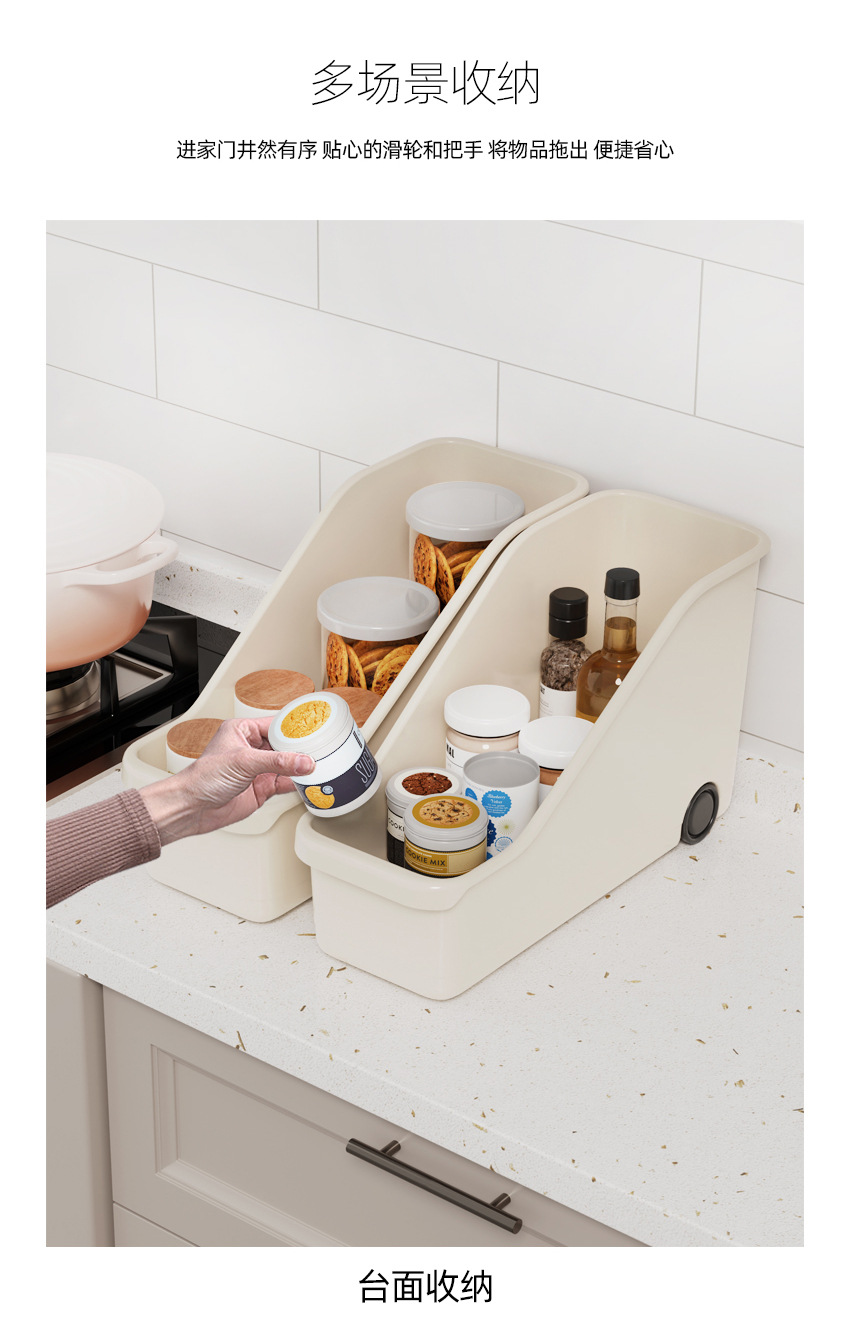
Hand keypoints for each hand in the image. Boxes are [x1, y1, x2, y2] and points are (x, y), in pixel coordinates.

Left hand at [139, 716, 314, 844]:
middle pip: (285, 744)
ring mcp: (258, 769)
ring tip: (319, 764)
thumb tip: (302, 761)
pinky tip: (308, 780)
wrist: (193, 808)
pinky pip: (286, 782)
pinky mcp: (262, 788)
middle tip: (321, 748)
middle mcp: (251, 748)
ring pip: (287, 764)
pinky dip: (298, 782)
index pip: (276, 724)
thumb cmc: (203, 778)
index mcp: (242, 730)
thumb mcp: (243, 762)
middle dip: (301, 747)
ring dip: (301, 766)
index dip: (295, 726)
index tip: (314, 728)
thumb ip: (276, 762)